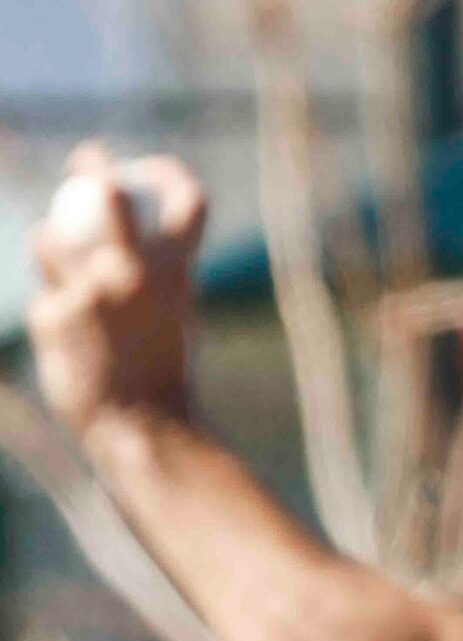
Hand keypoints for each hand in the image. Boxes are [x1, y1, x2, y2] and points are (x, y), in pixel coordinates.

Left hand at [26, 144, 207, 445]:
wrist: (142, 426)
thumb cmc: (161, 369)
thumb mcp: (173, 311)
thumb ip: (148, 266)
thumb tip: (120, 218)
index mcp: (176, 272)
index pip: (189, 200)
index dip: (170, 176)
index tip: (154, 173)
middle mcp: (133, 273)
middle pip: (108, 194)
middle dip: (95, 174)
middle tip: (89, 165)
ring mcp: (90, 291)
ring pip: (48, 239)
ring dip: (53, 252)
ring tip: (75, 287)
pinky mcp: (52, 314)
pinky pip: (45, 298)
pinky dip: (57, 316)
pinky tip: (77, 347)